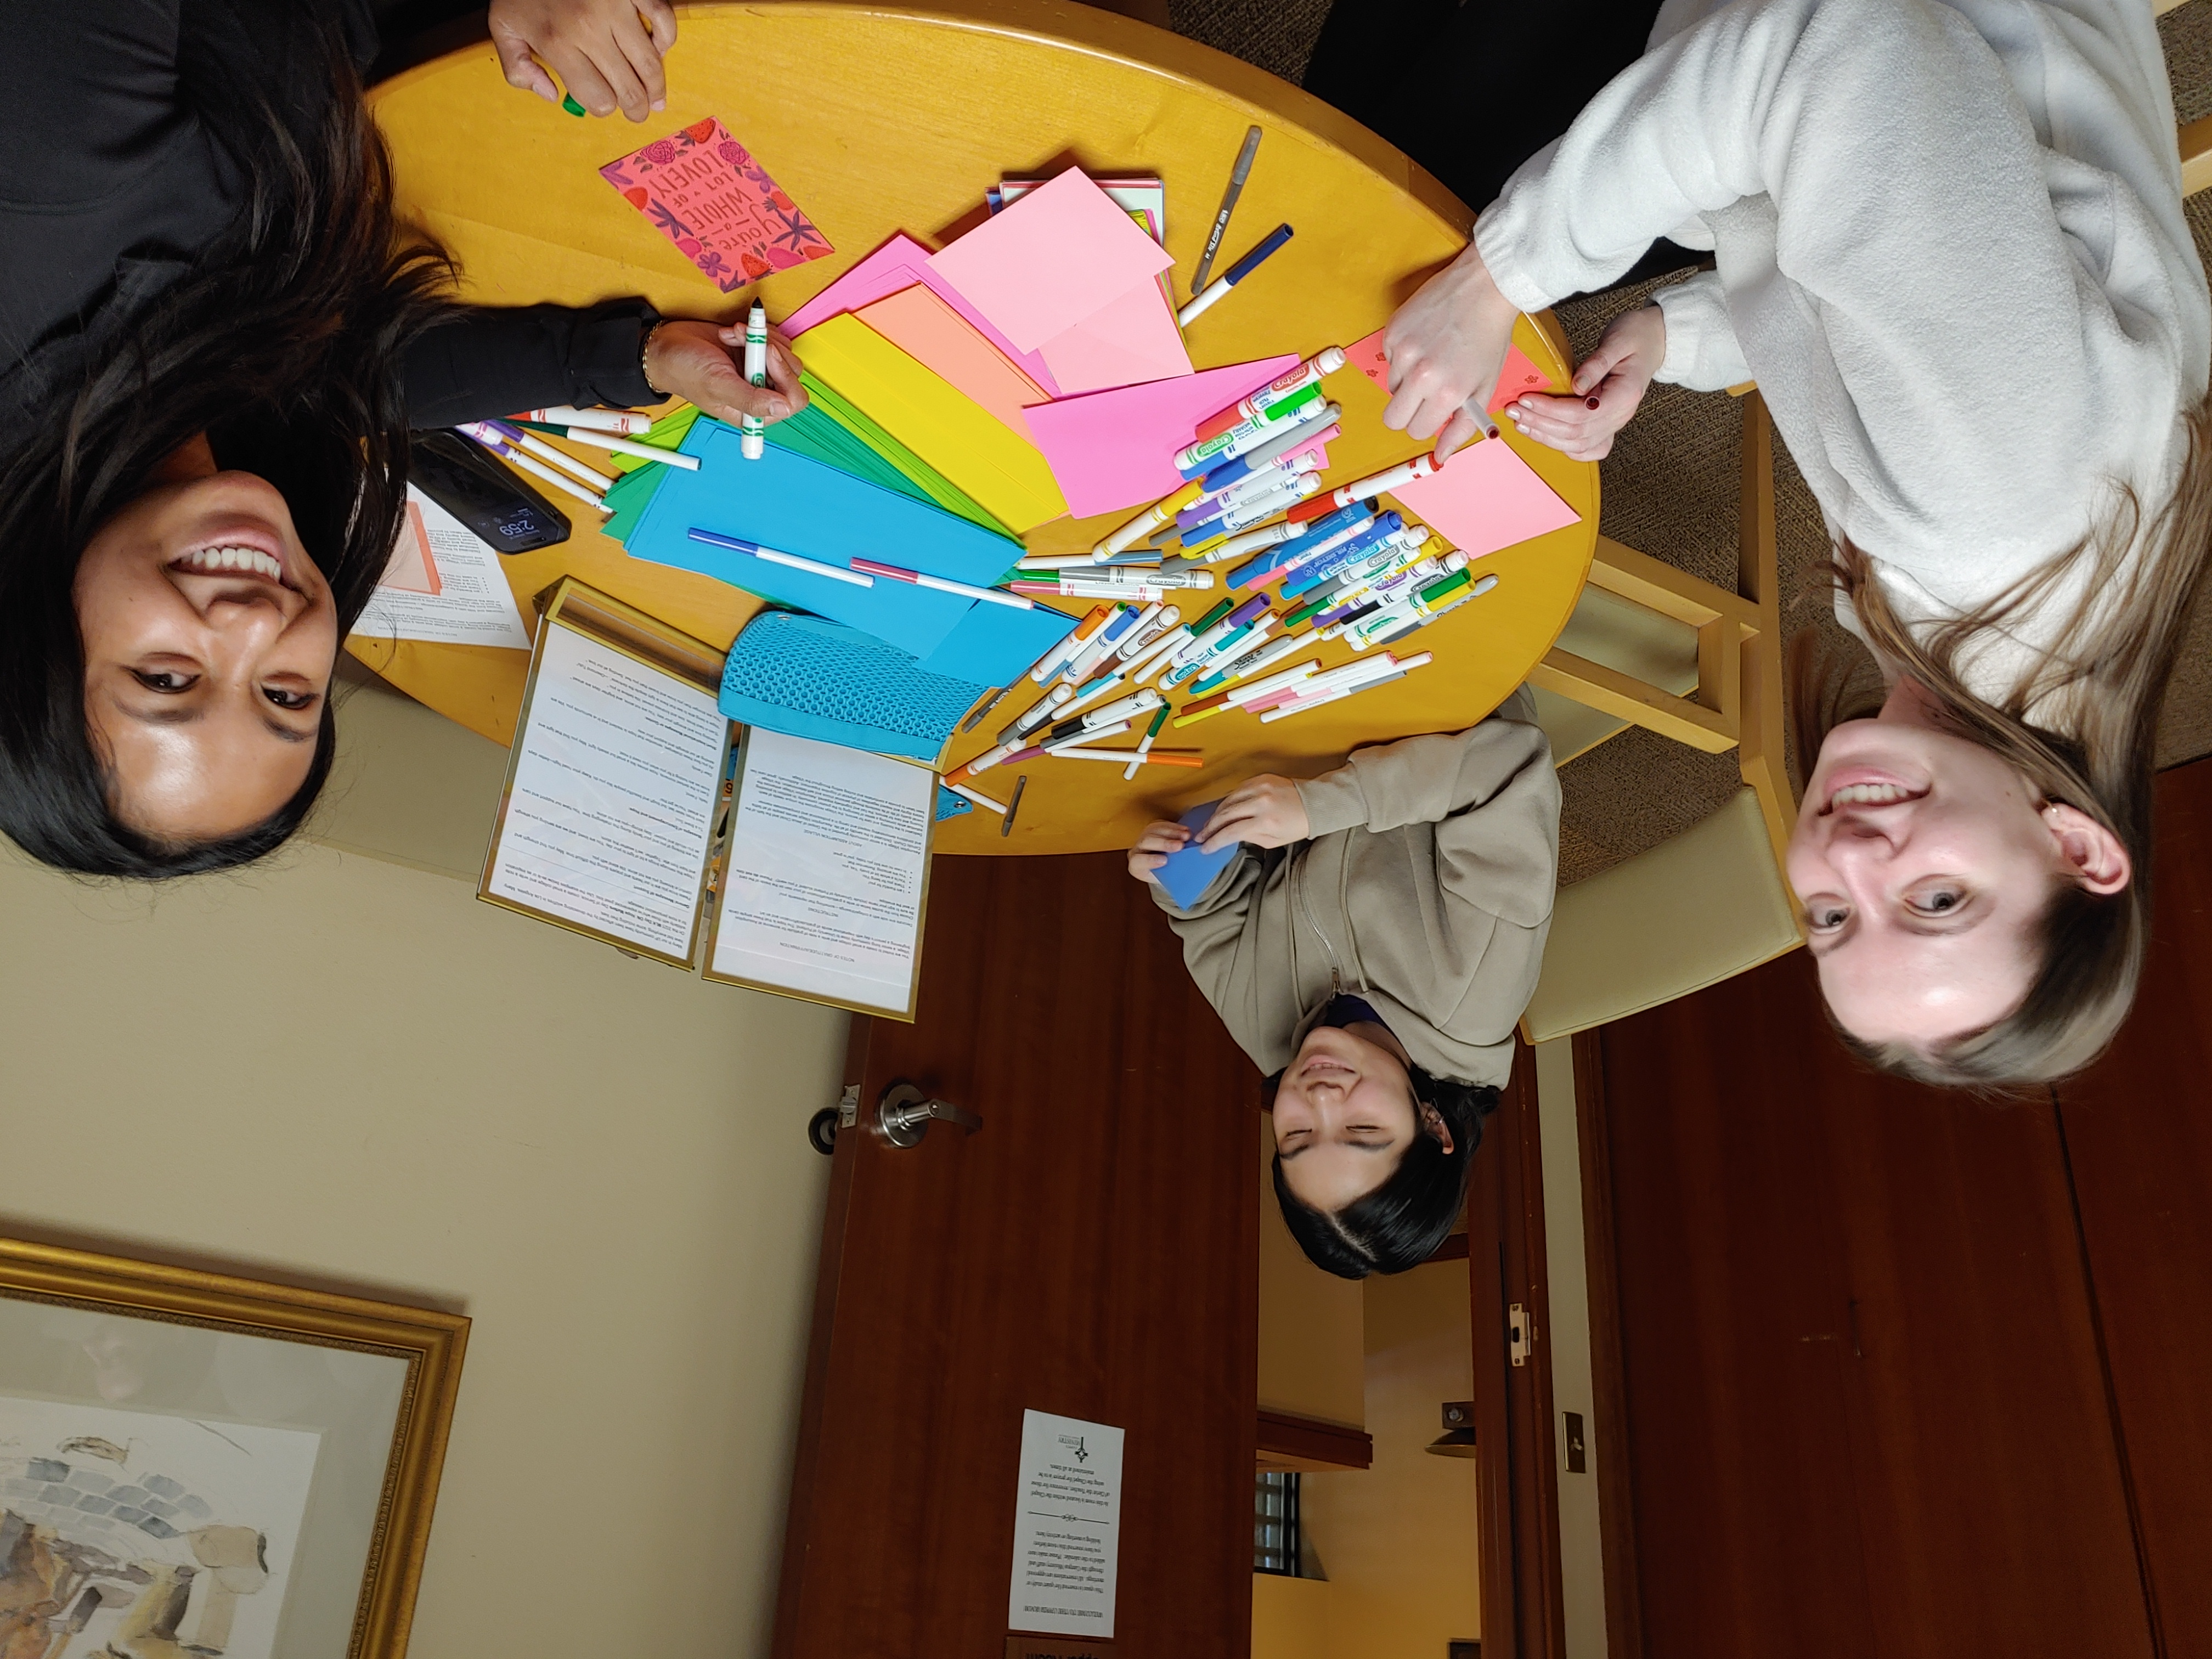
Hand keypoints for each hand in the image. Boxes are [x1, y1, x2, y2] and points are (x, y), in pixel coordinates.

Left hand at [490, 0, 677, 121]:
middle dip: (636, 109)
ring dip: (656, 87)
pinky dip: (666, 39)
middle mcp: (589, 29)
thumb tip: (552, 96)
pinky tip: (658, 49)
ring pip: (650, 63)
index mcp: (558, 43)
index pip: (598, 99)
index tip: (604, 104)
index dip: (603, 108)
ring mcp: (615, 7)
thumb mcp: (503, 27)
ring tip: (655, 96)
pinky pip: (663, 19)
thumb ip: (517, 68)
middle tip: (638, 113)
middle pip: (629, 90)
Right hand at [643, 320, 808, 425]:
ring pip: (783, 352)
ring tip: (735, 334)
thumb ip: (750, 400)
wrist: (666, 346)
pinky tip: (733, 332)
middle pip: (792, 373)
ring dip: (761, 337)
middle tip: (748, 339)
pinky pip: (772, 338)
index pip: (792, 401)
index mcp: (754, 411)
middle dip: (771, 351)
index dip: (785, 376)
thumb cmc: (685, 371)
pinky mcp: (755, 351)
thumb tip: (783, 408)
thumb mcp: (717, 385)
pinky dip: (756, 330)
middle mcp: (760, 392)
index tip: (766, 354)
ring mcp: (758, 370)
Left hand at [1129, 820, 1189, 884]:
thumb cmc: (1164, 876)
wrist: (1163, 867)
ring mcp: (1144, 836)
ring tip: (1187, 837)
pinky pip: (1163, 824)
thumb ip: (1169, 876)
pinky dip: (1176, 828)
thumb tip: (1184, 876)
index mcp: (1136, 866)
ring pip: (1156, 830)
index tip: (1165, 861)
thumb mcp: (1165, 879)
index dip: (1150, 860)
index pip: (1138, 861)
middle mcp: (1137, 849)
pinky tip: (1186, 831)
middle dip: (1164, 843)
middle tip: (1180, 846)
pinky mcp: (1154, 828)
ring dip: (1173, 833)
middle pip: (1146, 842)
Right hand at [1200, 775, 1307, 851]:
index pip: (1231, 832)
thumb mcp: (1273, 841)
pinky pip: (1237, 790)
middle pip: (1225, 815)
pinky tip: (1224, 810)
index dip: (1215, 841)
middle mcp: (1261, 802)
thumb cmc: (1296, 826)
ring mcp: (1260, 787)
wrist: (1314, 803)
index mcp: (1265, 821)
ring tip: (1209, 825)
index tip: (1205, 848)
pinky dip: (1229, 800)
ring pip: (1228, 800)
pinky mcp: (1261, 778)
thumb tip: (1229, 835)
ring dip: (1216, 814)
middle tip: (1200, 837)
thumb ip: (1249, 838)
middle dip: (1210, 827)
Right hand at [1380, 240, 1520, 462]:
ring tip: (1432, 358)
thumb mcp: (1484, 388)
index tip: (1434, 411)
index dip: (1425, 423)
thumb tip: (1441, 457)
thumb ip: (1461, 427)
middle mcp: (1421, 375)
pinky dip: (1403, 356)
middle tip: (1424, 394)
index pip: (1415, 431)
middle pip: (1392, 418)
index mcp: (1448, 393)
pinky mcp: (1392, 331)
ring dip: (1407, 381)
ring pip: (1390, 387)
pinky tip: (1425, 340)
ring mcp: (1403, 352)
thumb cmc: (1489, 336)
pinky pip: (1388, 359)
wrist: (1484, 286)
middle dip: (1407, 412)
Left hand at [1502, 305, 1664, 461]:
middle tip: (1514, 410)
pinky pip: (1587, 448)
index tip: (1527, 399)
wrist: (1655, 340)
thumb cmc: (1637, 336)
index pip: (1582, 413)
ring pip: (1577, 444)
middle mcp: (1621, 415)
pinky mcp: (1607, 424)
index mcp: (1625, 395)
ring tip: (1521, 422)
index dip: (1551, 410)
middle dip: (1540, 424)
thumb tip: (1576, 385)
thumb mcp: (1617, 339)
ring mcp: (1615, 423)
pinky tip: (1544, 437)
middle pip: (1576, 433)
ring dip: (1545, 436)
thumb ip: (1596, 363)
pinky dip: (1564, 447)